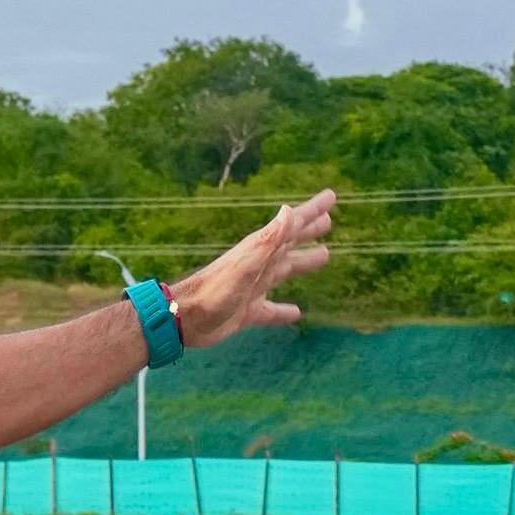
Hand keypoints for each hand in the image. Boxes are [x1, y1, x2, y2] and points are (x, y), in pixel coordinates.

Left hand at [166, 189, 336, 350]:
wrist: (184, 318)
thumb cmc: (213, 291)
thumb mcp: (245, 264)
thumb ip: (268, 240)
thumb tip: (289, 210)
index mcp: (260, 249)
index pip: (292, 224)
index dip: (312, 210)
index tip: (331, 196)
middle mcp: (259, 264)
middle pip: (291, 243)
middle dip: (310, 229)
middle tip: (329, 219)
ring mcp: (254, 287)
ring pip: (286, 271)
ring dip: (304, 262)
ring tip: (325, 255)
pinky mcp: (248, 311)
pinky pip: (272, 310)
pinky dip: (285, 311)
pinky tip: (297, 312)